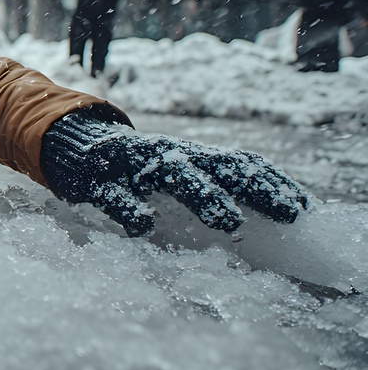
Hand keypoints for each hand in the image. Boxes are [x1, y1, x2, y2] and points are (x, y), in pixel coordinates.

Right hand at [40, 113, 308, 236]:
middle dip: (253, 188)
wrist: (66, 142)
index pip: (237, 162)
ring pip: (173, 175)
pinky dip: (132, 211)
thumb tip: (248, 213)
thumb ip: (201, 184)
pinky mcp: (98, 181)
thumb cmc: (128, 167)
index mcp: (185, 154)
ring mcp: (132, 166)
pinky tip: (146, 228)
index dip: (271, 182)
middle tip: (287, 214)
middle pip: (215, 166)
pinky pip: (116, 196)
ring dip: (204, 196)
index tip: (303, 207)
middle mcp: (165, 155)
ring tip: (229, 220)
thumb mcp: (168, 170)